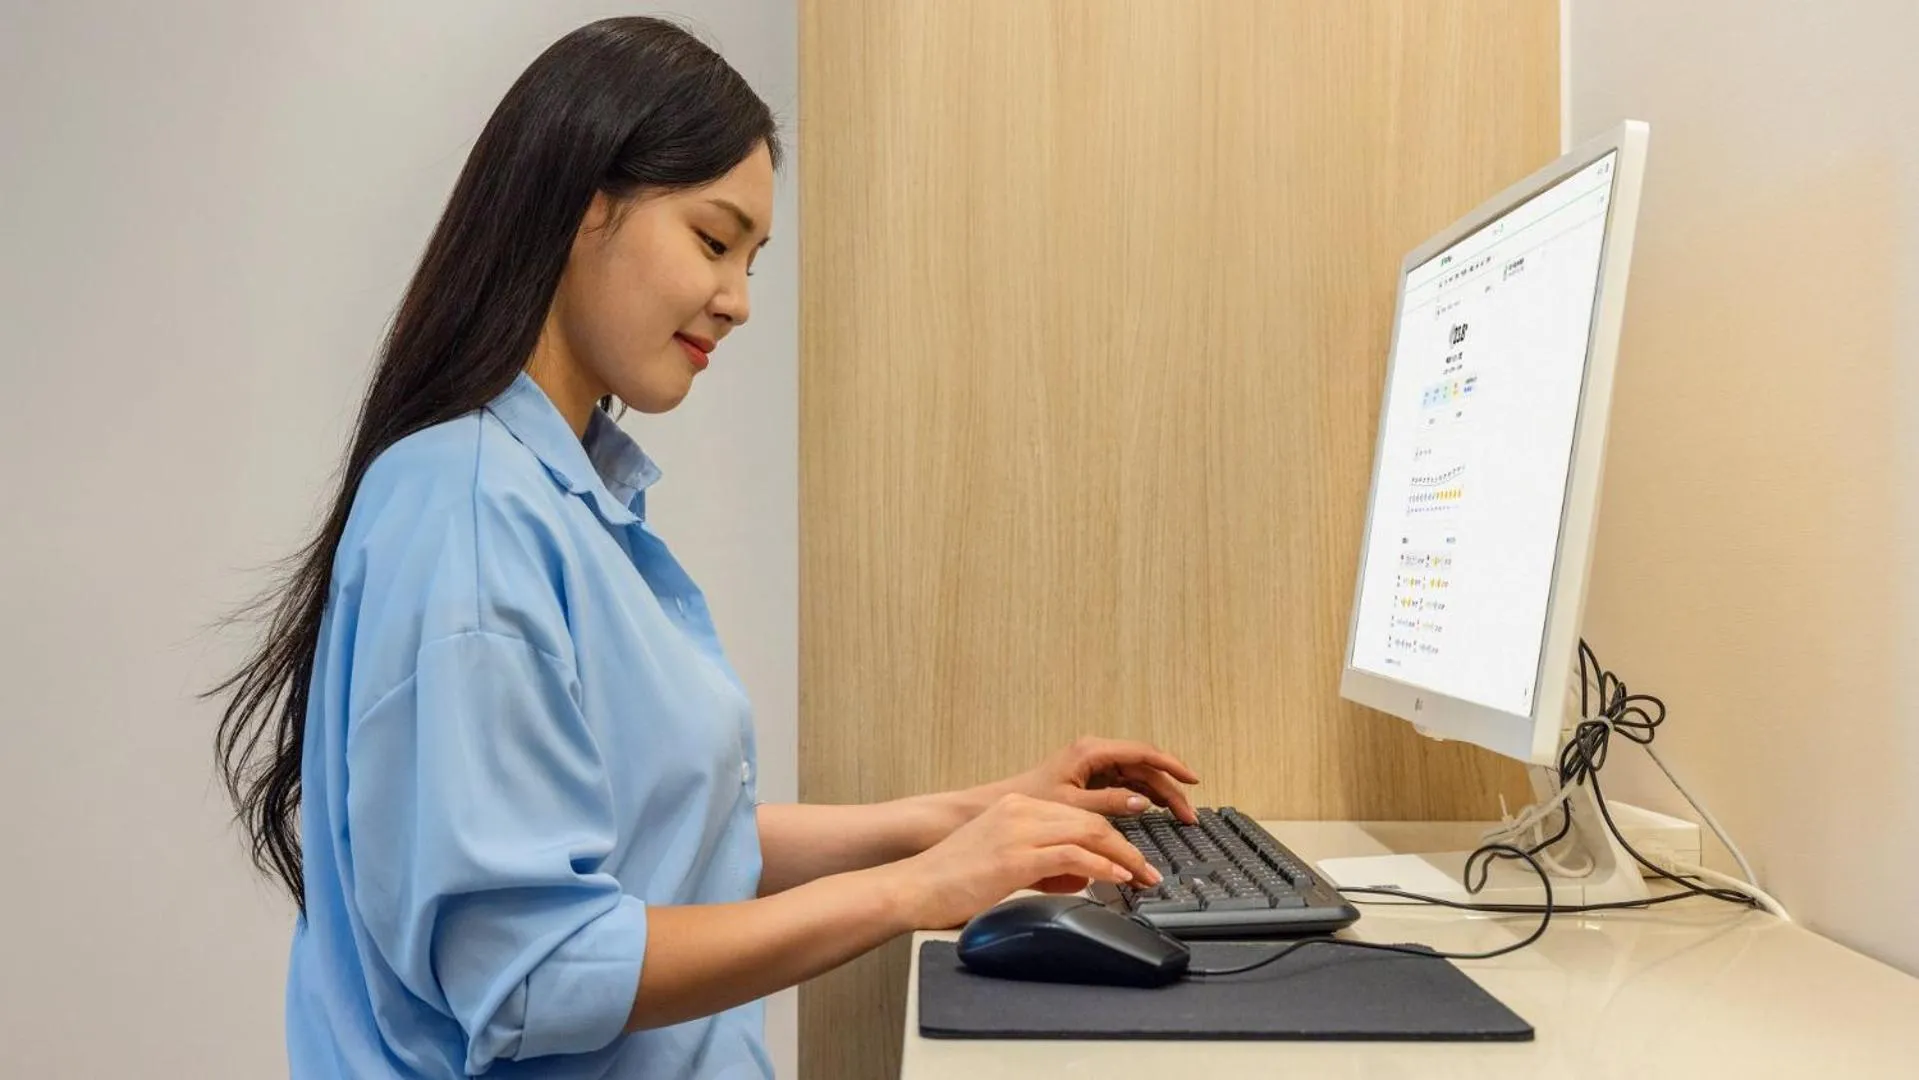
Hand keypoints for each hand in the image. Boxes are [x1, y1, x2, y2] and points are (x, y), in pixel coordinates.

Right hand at [883, 793, 1163, 929]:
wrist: (912, 888)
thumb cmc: (950, 882)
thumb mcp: (1002, 863)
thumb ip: (1041, 865)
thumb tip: (1078, 877)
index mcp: (1016, 807)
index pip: (1078, 816)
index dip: (1113, 836)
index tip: (1132, 857)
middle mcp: (1020, 811)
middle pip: (1091, 821)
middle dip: (1127, 846)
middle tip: (1148, 870)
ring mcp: (1018, 831)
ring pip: (1089, 834)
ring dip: (1124, 858)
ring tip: (1143, 877)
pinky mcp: (1016, 856)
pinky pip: (1073, 857)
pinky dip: (1102, 868)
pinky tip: (1117, 879)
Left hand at [997, 735, 1200, 823]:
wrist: (1000, 805)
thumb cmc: (1030, 801)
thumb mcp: (1072, 805)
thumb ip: (1109, 802)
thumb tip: (1143, 802)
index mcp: (1091, 752)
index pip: (1143, 753)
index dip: (1171, 765)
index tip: (1193, 780)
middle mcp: (1096, 753)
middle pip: (1145, 767)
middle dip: (1170, 789)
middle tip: (1189, 816)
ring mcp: (1095, 765)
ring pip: (1138, 776)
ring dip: (1160, 795)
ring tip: (1180, 817)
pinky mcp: (1092, 777)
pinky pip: (1126, 784)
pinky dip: (1143, 797)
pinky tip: (1157, 811)